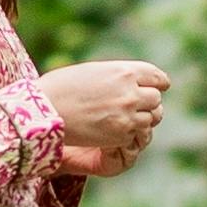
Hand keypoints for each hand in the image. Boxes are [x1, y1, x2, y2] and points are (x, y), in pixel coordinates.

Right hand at [47, 54, 167, 170]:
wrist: (46, 111)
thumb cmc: (62, 87)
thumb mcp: (94, 72)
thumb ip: (117, 76)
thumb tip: (131, 82)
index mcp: (124, 72)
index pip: (156, 76)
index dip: (159, 83)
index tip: (160, 87)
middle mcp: (131, 92)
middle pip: (156, 98)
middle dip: (148, 102)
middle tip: (137, 106)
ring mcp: (128, 115)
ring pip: (151, 118)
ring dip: (142, 118)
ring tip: (127, 119)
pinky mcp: (121, 134)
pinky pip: (137, 133)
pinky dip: (131, 132)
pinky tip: (116, 130)